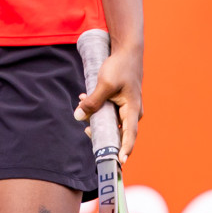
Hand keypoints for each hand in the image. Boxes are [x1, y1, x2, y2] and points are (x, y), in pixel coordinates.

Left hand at [74, 44, 142, 162]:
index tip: (119, 162)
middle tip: (88, 132)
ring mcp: (127, 107)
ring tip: (83, 109)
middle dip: (103, 133)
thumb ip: (93, 101)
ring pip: (111, 120)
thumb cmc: (120, 66)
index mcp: (133, 110)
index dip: (124, 149)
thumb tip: (79, 116)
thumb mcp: (104, 84)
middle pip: (118, 130)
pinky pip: (109, 110)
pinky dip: (97, 108)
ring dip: (97, 118)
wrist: (127, 50)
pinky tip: (84, 99)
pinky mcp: (121, 101)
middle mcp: (132, 112)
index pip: (129, 135)